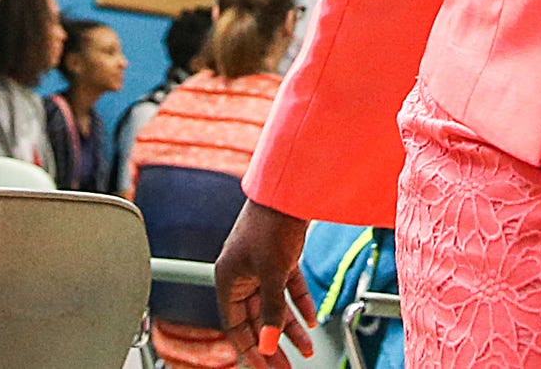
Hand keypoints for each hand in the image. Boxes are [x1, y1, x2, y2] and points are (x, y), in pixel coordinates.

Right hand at [214, 199, 316, 366]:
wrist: (291, 189)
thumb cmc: (271, 223)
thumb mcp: (272, 272)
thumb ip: (271, 311)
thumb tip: (268, 343)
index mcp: (229, 279)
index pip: (235, 326)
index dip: (249, 349)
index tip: (265, 368)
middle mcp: (242, 275)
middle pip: (255, 319)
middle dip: (273, 344)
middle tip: (286, 368)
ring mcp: (261, 266)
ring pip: (275, 306)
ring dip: (290, 328)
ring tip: (307, 349)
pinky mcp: (280, 258)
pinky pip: (289, 289)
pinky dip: (300, 304)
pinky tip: (312, 321)